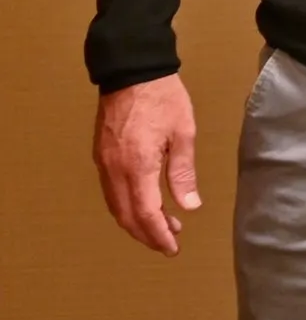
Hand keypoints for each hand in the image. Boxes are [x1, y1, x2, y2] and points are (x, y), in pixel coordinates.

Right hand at [94, 75, 200, 255]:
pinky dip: (127, 205)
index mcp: (137, 165)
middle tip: (169, 243)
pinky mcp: (101, 156)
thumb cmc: (163, 98)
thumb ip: (183, 172)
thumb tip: (189, 206)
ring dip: (137, 221)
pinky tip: (144, 204)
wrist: (132, 71)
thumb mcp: (184, 133)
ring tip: (163, 225)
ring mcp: (104, 163)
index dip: (158, 234)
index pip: (145, 212)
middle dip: (147, 234)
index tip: (172, 248)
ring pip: (116, 206)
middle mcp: (115, 170)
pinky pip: (111, 192)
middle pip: (126, 215)